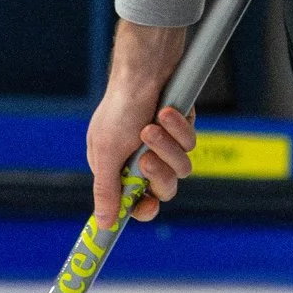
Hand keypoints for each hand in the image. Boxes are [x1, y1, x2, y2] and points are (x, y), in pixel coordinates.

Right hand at [86, 22, 193, 227]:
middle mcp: (142, 159)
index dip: (144, 209)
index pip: (135, 203)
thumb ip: (107, 190)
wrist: (144, 68)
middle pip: (164, 188)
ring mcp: (165, 144)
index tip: (148, 208)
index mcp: (119, 169)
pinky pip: (190, 142)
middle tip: (146, 156)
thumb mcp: (107, 153)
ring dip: (167, 146)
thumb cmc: (120, 108)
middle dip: (157, 173)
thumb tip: (103, 224)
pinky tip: (167, 110)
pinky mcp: (181, 129)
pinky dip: (179, 127)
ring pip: (181, 167)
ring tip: (153, 124)